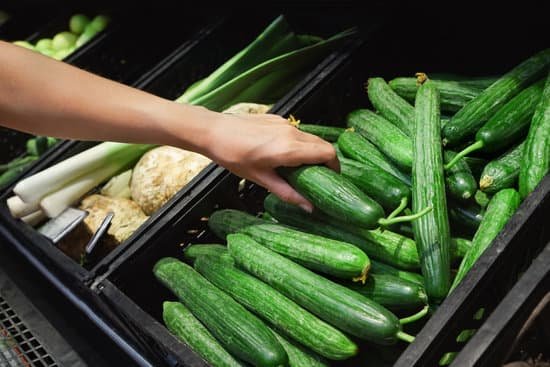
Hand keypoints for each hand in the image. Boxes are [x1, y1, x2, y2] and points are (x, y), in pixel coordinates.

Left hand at [202, 109, 338, 211]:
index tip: (330, 179)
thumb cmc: (234, 157)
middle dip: (325, 161)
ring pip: (311, 138)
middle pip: (323, 145)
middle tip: (316, 177)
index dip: (334, 167)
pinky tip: (283, 155)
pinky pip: (297, 132)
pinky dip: (299, 144)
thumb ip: (288, 193)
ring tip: (299, 168)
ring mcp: (285, 123)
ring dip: (312, 152)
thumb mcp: (261, 179)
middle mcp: (292, 133)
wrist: (214, 131)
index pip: (327, 154)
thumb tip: (309, 207)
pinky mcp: (277, 118)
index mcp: (290, 149)